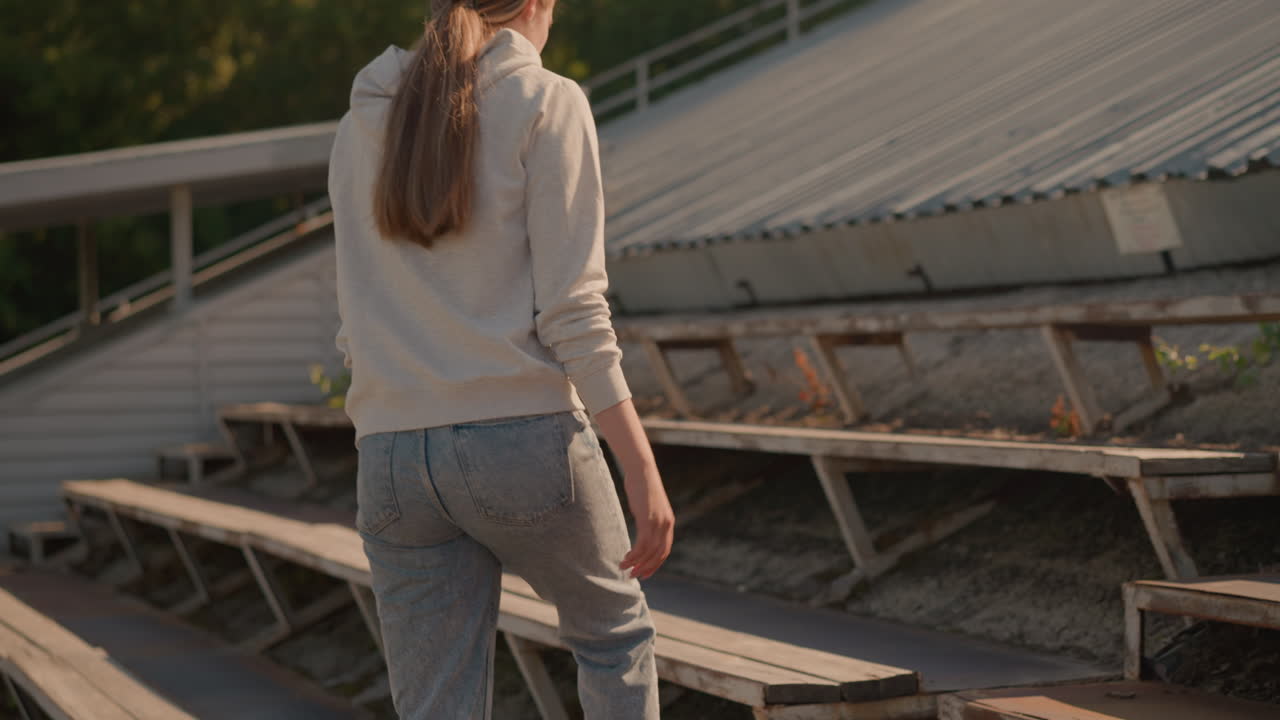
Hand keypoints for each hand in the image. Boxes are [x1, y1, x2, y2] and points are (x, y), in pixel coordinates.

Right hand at [619, 465, 673, 579]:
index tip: (645, 573)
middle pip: (659, 554)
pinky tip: (625, 558)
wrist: (642, 469)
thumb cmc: (642, 486)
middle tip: (634, 576)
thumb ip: (650, 519)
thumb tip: (644, 527)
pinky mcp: (647, 520)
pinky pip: (642, 544)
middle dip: (647, 567)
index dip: (656, 564)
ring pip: (649, 552)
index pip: (665, 550)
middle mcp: (666, 524)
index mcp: (668, 522)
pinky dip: (634, 554)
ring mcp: (658, 522)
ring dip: (637, 563)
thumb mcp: (650, 506)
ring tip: (624, 569)